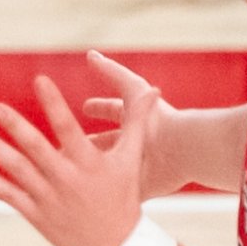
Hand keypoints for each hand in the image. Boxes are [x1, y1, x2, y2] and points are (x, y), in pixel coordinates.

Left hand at [0, 74, 147, 245]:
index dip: (53, 103)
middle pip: (36, 148)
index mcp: (89, 162)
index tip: (39, 79)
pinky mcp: (37, 214)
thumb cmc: (123, 195)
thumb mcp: (130, 158)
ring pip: (18, 170)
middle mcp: (67, 179)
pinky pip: (10, 195)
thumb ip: (135, 122)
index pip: (68, 127)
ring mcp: (49, 198)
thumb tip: (152, 90)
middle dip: (14, 126)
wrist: (117, 244)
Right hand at [76, 50, 190, 191]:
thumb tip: (90, 54)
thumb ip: (112, 72)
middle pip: (107, 140)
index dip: (99, 107)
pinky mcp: (135, 188)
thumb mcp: (133, 91)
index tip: (85, 106)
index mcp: (134, 120)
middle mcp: (133, 144)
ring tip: (66, 168)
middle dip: (90, 140)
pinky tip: (83, 191)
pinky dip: (101, 190)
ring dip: (90, 167)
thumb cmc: (158, 119)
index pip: (112, 110)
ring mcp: (133, 168)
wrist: (180, 151)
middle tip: (68, 140)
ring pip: (106, 166)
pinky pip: (115, 191)